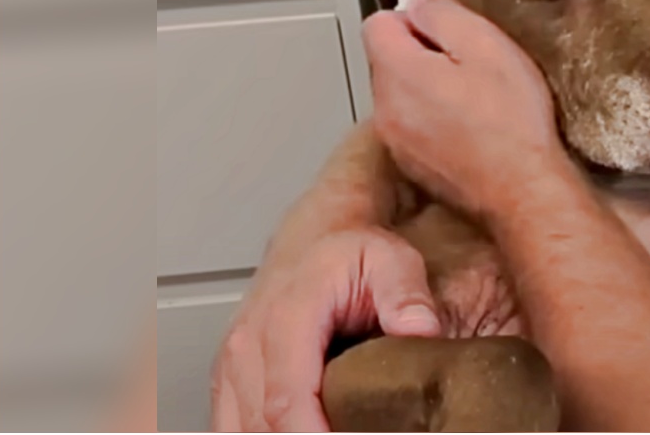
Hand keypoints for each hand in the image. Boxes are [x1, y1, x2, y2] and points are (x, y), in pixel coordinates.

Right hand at [211, 227, 440, 431]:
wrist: (314, 235)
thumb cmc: (350, 252)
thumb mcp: (392, 261)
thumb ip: (406, 296)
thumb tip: (421, 332)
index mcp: (286, 319)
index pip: (287, 402)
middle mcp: (247, 346)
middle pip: (263, 428)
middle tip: (360, 434)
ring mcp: (231, 366)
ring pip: (243, 432)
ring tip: (337, 428)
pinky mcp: (228, 380)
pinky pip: (232, 427)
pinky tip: (305, 429)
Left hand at [363, 0, 564, 217]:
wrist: (522, 189)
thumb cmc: (510, 120)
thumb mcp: (486, 45)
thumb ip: (442, 14)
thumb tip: (418, 5)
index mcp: (397, 71)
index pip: (377, 23)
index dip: (413, 20)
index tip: (449, 34)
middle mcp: (385, 106)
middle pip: (388, 61)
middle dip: (420, 56)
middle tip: (470, 67)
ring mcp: (395, 140)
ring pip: (400, 95)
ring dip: (427, 90)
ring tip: (473, 100)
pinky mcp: (410, 165)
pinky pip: (411, 127)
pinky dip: (432, 121)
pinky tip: (469, 128)